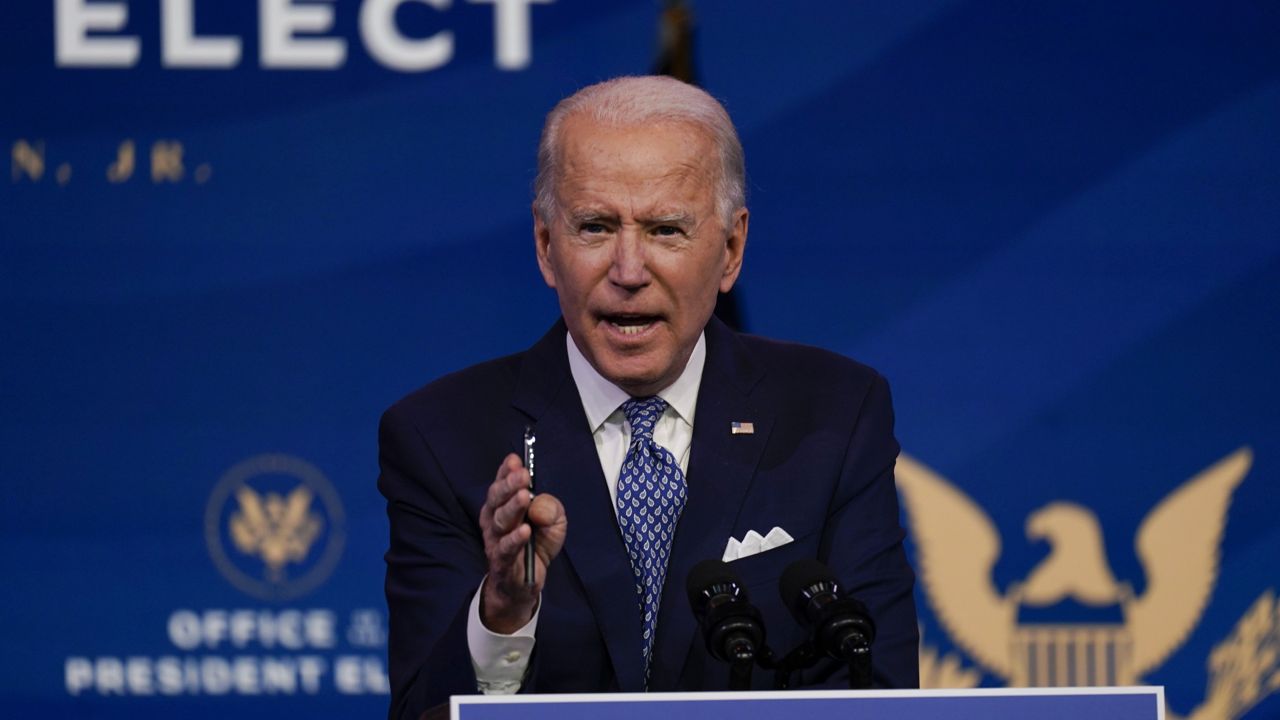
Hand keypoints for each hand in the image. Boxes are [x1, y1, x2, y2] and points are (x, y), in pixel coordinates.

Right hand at [477, 453, 566, 632]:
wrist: (524, 584)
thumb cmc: (535, 546)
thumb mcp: (553, 523)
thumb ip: (550, 508)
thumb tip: (538, 502)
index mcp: (503, 506)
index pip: (501, 485)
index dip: (506, 472)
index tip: (516, 459)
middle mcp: (494, 520)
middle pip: (497, 499)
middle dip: (509, 484)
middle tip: (522, 474)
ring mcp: (495, 541)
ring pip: (499, 521)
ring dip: (511, 508)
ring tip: (523, 496)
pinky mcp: (502, 562)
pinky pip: (506, 549)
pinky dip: (515, 539)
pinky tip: (524, 530)